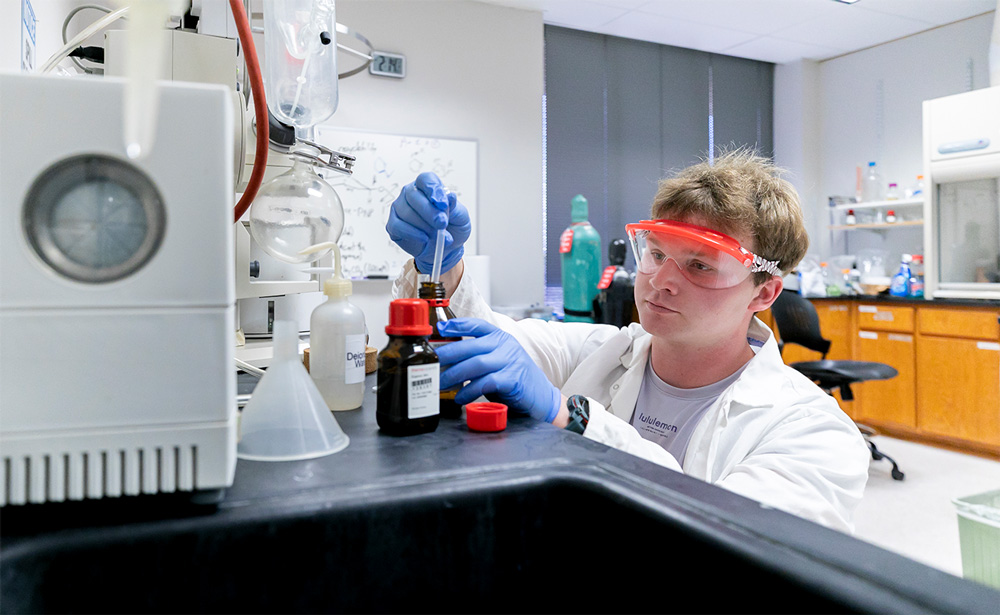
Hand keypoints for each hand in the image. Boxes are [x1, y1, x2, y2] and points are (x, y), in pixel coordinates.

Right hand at [386, 172, 471, 273]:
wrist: (447, 248)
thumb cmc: (453, 228)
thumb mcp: (460, 216)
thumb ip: (455, 206)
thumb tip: (450, 196)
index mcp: (427, 186)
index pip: (425, 180)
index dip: (433, 189)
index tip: (443, 204)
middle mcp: (410, 194)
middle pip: (414, 195)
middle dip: (430, 212)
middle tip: (442, 224)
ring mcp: (399, 208)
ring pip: (407, 213)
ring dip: (425, 226)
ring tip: (438, 236)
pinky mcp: (393, 225)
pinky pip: (398, 226)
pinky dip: (413, 233)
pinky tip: (424, 238)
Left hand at [434, 319, 560, 422]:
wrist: (541, 396)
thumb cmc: (513, 378)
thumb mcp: (497, 360)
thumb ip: (477, 356)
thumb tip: (446, 358)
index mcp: (500, 337)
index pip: (476, 325)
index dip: (457, 325)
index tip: (440, 328)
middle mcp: (505, 346)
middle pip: (470, 346)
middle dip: (447, 354)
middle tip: (431, 363)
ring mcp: (510, 361)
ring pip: (475, 364)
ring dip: (454, 375)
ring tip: (441, 383)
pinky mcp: (512, 379)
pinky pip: (485, 383)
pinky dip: (469, 391)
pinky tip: (460, 397)